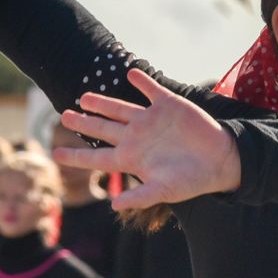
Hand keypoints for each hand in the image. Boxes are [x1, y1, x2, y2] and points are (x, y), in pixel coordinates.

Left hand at [52, 70, 240, 209]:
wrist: (222, 161)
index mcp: (132, 158)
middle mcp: (136, 137)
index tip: (55, 155)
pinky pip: (150, 89)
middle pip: (101, 128)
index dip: (75, 156)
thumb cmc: (193, 180)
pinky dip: (141, 80)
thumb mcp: (166, 191)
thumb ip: (140, 197)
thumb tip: (114, 205)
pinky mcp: (169, 105)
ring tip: (84, 97)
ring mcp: (151, 120)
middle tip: (64, 117)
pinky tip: (130, 72)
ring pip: (118, 108)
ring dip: (101, 102)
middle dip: (82, 122)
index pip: (97, 157)